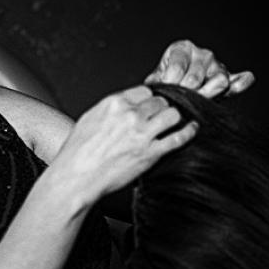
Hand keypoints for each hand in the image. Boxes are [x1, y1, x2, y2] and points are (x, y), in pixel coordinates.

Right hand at [45, 85, 197, 207]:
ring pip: (172, 115)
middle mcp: (130, 115)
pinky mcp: (151, 153)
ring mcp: (142, 134)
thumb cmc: (77, 153)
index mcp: (114, 104)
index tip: (149, 106)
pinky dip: (188, 132)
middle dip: (161, 109)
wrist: (76, 177)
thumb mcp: (90, 119)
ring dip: (173, 118)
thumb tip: (123, 107)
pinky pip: (178, 138)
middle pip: (160, 102)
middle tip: (159, 117)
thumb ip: (110, 110)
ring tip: (173, 123)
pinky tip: (191, 129)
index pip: (144, 91)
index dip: (148, 99)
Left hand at [143, 39, 254, 97]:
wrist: (179, 89)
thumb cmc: (167, 82)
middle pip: (195, 78)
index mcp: (181, 49)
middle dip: (186, 93)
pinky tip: (244, 80)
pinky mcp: (229, 79)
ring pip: (218, 81)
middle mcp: (202, 54)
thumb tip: (153, 87)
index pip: (177, 68)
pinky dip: (241, 81)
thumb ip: (155, 82)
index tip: (166, 90)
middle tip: (181, 98)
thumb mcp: (157, 79)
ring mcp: (217, 65)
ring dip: (207, 94)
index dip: (170, 83)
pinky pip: (238, 79)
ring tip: (196, 99)